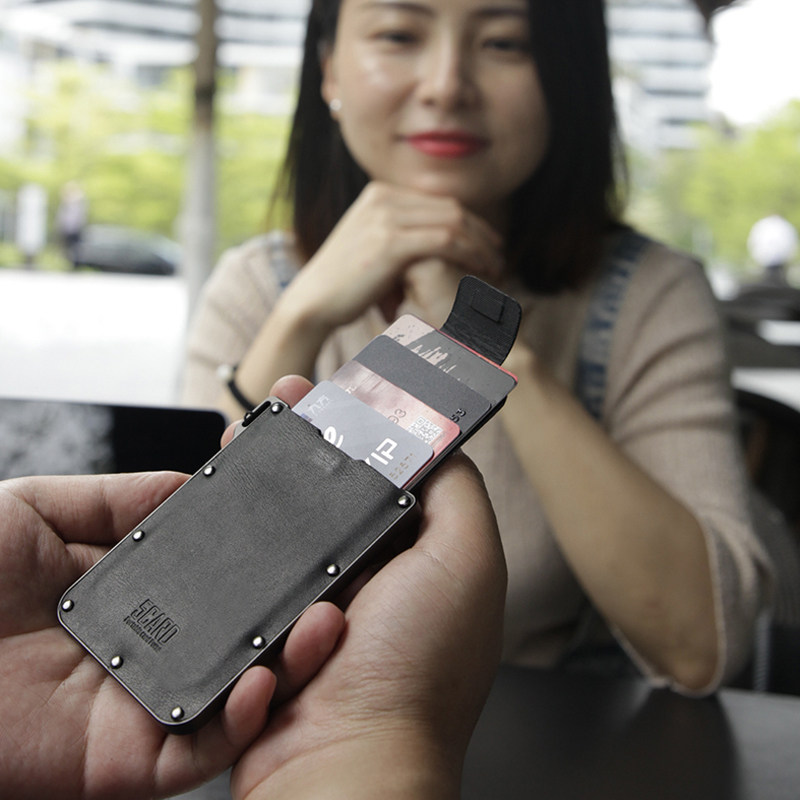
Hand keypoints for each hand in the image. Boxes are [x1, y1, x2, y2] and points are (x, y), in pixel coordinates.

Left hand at [0, 470, 342, 799]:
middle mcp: (142, 650)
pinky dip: (241, 722)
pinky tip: (262, 679)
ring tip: (324, 623)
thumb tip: (191, 483)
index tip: (303, 527)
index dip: (261, 556)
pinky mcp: (121, 761)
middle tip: (339, 578)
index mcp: (127, 595)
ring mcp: (135, 706)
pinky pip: (199, 749)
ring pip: (233, 695)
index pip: (213, 577)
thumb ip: (120, 500)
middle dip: (293, 611)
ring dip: (286, 665)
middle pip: (235, 636)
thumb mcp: (39, 509)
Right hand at [231, 377, 506, 799]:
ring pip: (287, 524)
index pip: (390, 473)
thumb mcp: (465, 562)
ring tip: (248, 441)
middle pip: (333, 492)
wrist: (339, 768)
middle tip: (282, 405)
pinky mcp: (270, 628)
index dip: (366, 428)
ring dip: (267, 486)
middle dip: (307, 445)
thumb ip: (458, 494)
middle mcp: (372, 579)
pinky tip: (237, 517)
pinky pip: (250, 571)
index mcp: (419, 558)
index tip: (340, 392)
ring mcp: (317, 602)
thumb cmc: (413, 675)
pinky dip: (241, 545)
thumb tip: (438, 440)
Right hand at [282, 181, 503, 331]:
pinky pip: (447, 241)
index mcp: (379, 194)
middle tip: (500, 256)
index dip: (470, 222)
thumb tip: (428, 248)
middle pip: (450, 208)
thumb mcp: (370, 248)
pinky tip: (483, 271)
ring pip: (454, 222)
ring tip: (497, 267)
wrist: (313, 302)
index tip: (488, 244)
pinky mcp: (391, 241)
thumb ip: (397, 237)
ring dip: (482, 245)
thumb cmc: (342, 286)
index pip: (438, 202)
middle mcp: (383, 197)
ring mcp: (386, 217)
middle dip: (481, 232)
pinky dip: (472, 254)